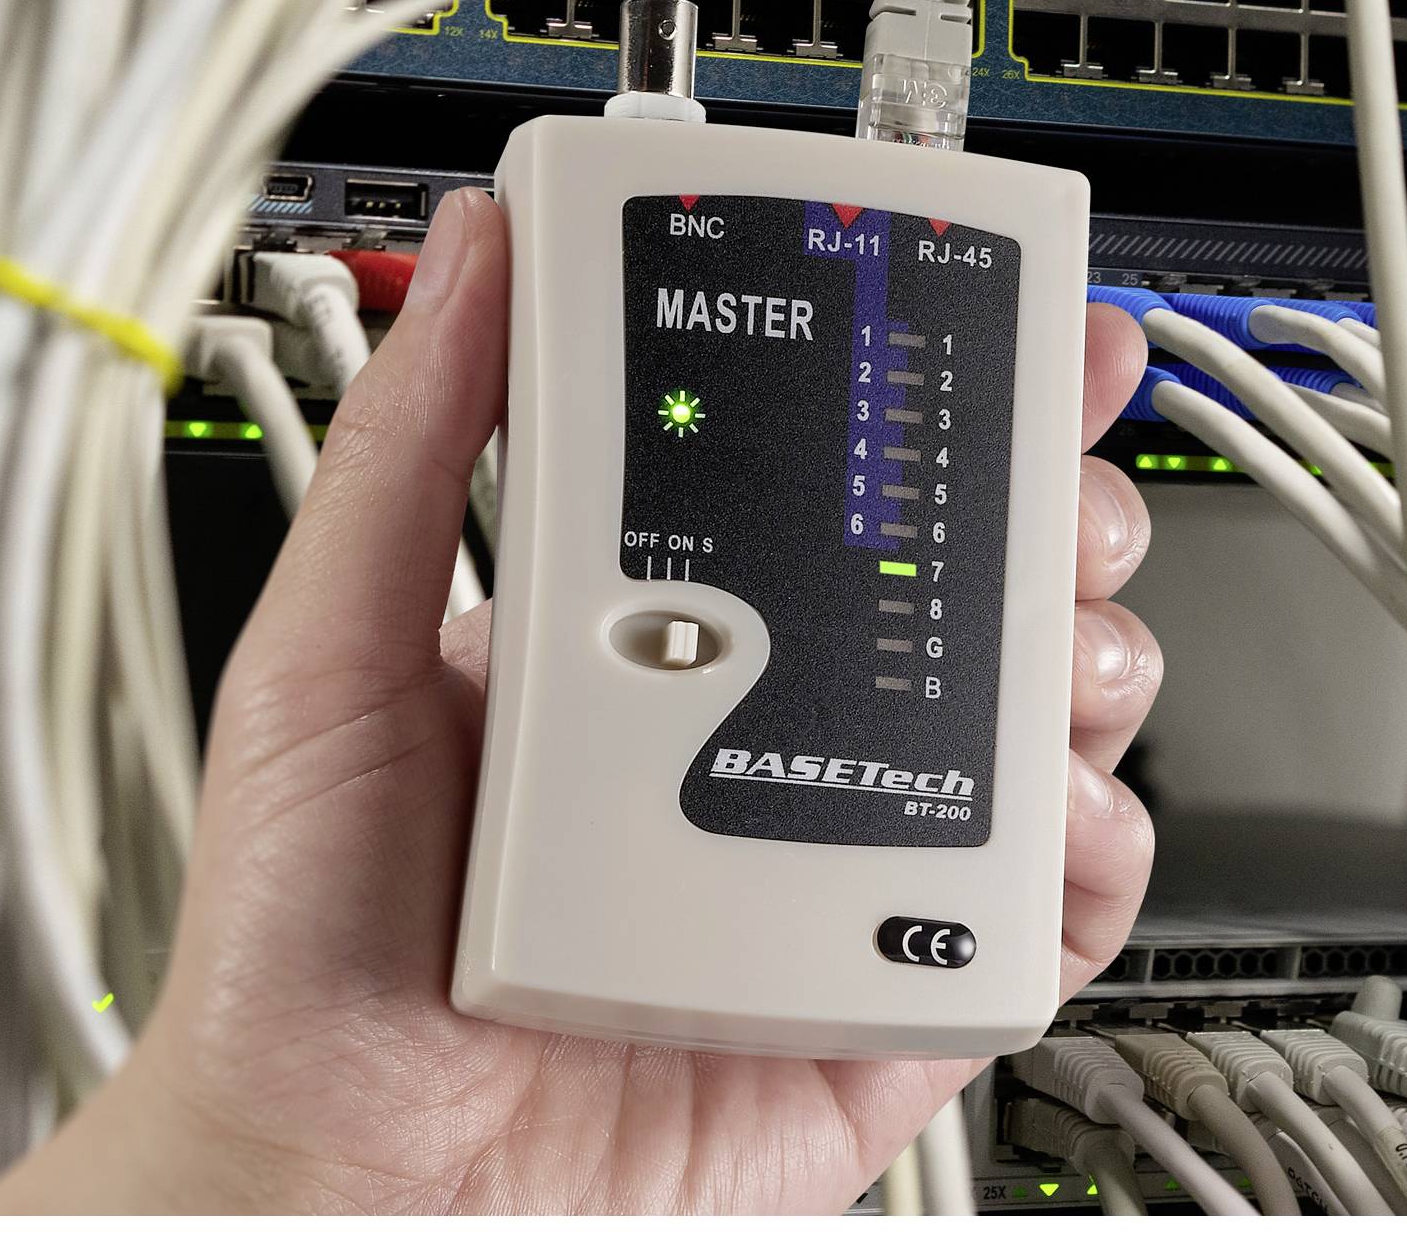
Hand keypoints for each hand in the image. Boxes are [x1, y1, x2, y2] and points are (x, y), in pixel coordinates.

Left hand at [0, 190, 1164, 1212]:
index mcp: (667, 627)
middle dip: (1062, 509)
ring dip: (1089, 659)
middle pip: (980, 578)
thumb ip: (412, 446)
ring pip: (1046, 717)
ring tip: (1044, 663)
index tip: (1024, 326)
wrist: (344, 1191)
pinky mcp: (897, 985)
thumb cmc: (310, 949)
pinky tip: (1043, 816)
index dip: (952, 392)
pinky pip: (1051, 904)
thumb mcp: (332, 656)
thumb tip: (479, 248)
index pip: (837, 476)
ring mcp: (844, 854)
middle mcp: (775, 726)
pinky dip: (1095, 845)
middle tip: (1056, 498)